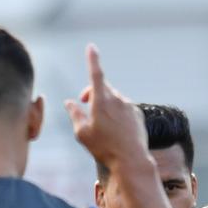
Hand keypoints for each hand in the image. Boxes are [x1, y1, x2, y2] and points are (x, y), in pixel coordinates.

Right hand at [64, 44, 148, 169]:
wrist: (131, 160)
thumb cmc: (104, 148)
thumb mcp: (82, 133)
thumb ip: (74, 114)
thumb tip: (69, 102)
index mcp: (101, 102)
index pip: (96, 74)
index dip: (93, 60)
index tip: (92, 47)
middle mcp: (118, 100)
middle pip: (103, 86)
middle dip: (92, 90)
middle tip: (83, 101)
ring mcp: (130, 106)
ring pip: (114, 98)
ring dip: (105, 103)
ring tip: (102, 123)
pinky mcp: (138, 114)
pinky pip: (124, 107)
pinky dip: (117, 112)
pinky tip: (116, 129)